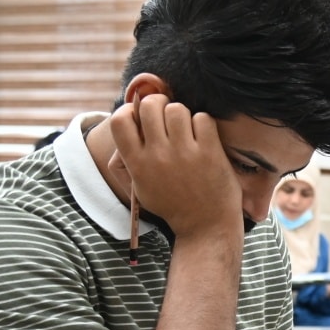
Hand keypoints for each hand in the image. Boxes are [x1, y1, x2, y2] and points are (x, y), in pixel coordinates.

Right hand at [107, 94, 239, 238]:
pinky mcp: (209, 153)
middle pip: (150, 105)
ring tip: (187, 129)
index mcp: (137, 163)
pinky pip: (202, 118)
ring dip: (183, 114)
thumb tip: (128, 123)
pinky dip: (204, 124)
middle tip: (167, 115)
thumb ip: (129, 158)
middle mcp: (158, 156)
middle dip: (159, 104)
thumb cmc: (172, 203)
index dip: (129, 111)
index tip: (140, 117)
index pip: (119, 120)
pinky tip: (204, 137)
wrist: (205, 226)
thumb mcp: (141, 186)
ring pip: (177, 108)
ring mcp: (184, 153)